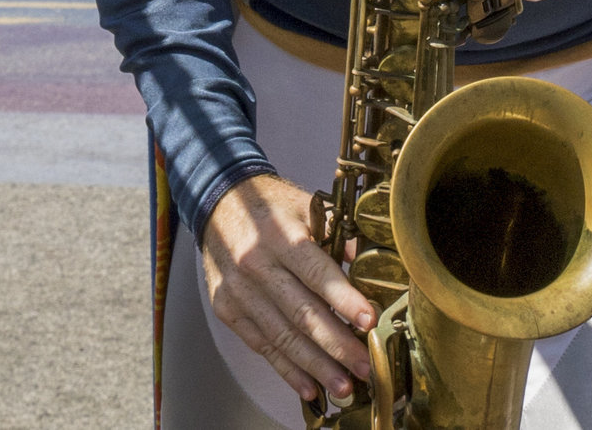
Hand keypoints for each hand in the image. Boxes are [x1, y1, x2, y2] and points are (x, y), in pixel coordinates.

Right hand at [200, 174, 373, 403]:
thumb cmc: (271, 208)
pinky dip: (286, 369)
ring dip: (315, 366)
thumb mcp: (307, 207)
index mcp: (281, 235)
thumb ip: (339, 234)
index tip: (369, 322)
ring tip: (343, 385)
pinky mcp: (227, 309)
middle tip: (364, 366)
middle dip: (337, 344)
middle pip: (301, 313)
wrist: (220, 205)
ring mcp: (238, 291)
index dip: (344, 299)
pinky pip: (261, 345)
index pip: (316, 273)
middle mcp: (256, 264)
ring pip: (282, 336)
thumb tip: (371, 264)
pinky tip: (309, 386)